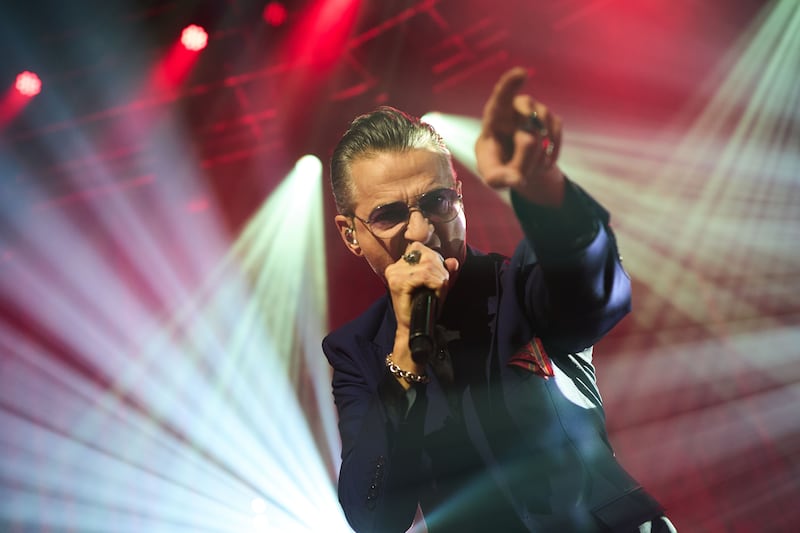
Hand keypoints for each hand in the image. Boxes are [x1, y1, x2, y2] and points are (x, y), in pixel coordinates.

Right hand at [383, 243, 457, 376]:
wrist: (413, 328)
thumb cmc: (422, 307)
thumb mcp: (435, 285)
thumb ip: (443, 271)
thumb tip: (453, 261)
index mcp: (399, 264)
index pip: (420, 248)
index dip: (435, 260)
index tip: (439, 277)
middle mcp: (394, 267)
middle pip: (427, 255)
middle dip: (441, 271)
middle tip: (442, 288)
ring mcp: (395, 274)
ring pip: (429, 266)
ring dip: (440, 280)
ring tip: (439, 293)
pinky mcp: (398, 283)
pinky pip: (426, 276)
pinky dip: (437, 286)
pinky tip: (436, 296)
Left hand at [475, 66, 564, 205]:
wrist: (517, 164)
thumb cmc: (497, 166)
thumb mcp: (493, 177)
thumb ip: (499, 179)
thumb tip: (518, 179)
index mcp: (494, 117)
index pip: (501, 96)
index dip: (510, 84)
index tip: (521, 73)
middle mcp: (515, 108)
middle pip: (528, 117)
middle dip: (527, 147)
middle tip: (519, 172)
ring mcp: (536, 112)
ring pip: (544, 130)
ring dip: (537, 155)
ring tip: (528, 167)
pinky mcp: (552, 121)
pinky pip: (555, 137)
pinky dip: (549, 155)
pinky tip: (541, 163)